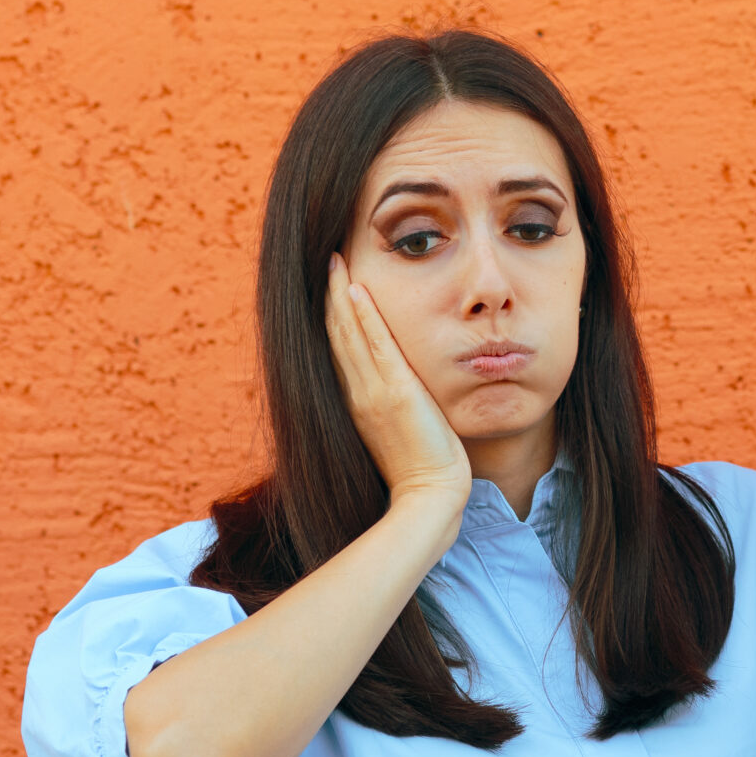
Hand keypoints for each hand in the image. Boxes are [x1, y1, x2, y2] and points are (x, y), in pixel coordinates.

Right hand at [324, 253, 471, 508]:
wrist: (430, 496)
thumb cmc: (422, 470)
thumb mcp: (398, 433)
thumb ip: (391, 408)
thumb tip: (397, 393)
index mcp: (356, 403)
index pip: (338, 350)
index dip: (330, 317)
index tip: (328, 287)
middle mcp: (357, 394)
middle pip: (335, 335)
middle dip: (329, 295)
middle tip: (325, 260)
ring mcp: (373, 392)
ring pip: (348, 333)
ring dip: (340, 294)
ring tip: (334, 261)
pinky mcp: (396, 392)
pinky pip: (375, 346)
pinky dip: (364, 316)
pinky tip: (357, 290)